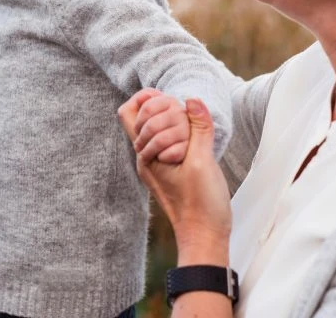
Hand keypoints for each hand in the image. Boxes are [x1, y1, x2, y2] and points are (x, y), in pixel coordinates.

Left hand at [119, 90, 231, 262]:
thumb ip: (198, 128)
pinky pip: (171, 140)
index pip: (130, 113)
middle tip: (186, 123)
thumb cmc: (202, 204)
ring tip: (194, 139)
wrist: (205, 237)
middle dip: (165, 111)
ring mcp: (158, 164)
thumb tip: (192, 99)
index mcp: (146, 156)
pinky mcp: (172, 168)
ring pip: (159, 127)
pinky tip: (198, 145)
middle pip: (144, 116)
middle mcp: (147, 158)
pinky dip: (184, 135)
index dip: (147, 99)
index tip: (171, 101)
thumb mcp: (202, 162)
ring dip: (176, 123)